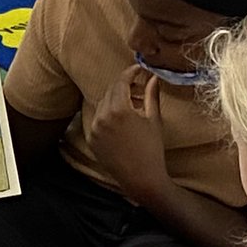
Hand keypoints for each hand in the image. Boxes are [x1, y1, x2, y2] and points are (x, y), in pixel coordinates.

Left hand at [88, 66, 170, 203]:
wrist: (141, 178)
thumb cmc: (152, 149)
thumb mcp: (154, 119)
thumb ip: (151, 95)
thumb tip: (153, 77)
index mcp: (119, 109)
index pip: (121, 82)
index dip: (130, 73)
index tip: (138, 69)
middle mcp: (102, 117)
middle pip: (111, 92)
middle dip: (124, 87)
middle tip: (139, 88)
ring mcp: (94, 129)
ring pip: (103, 105)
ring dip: (116, 101)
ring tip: (133, 107)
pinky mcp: (91, 140)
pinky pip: (98, 120)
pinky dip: (108, 115)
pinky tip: (122, 121)